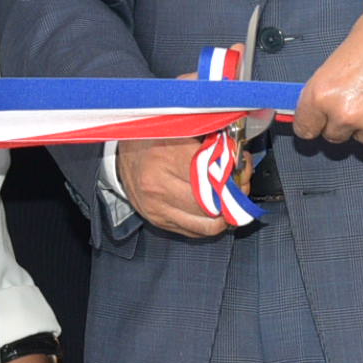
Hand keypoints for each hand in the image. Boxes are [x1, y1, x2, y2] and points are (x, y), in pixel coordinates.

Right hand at [115, 136, 233, 237]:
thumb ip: (209, 143)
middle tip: (241, 187)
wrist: (121, 155)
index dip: (234, 177)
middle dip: (234, 198)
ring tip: (231, 202)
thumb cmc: (151, 139)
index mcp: (167, 159)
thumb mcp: (180, 130)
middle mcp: (160, 189)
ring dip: (225, 216)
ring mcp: (158, 209)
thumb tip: (237, 158)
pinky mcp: (158, 221)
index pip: (213, 179)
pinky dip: (209, 224)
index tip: (241, 170)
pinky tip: (214, 210)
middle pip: (212, 207)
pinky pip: (193, 232)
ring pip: (206, 226)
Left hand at [294, 0, 362, 150]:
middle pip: (335, 137)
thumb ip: (331, 87)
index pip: (305, 127)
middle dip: (344, 122)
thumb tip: (322, 107)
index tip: (317, 122)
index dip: (312, 122)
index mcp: (325, 92)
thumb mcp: (343, 53)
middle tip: (361, 97)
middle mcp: (349, 112)